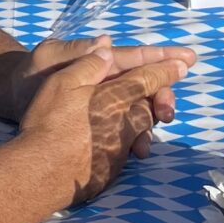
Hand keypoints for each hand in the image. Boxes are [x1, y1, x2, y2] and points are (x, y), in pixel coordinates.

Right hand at [16, 40, 194, 205]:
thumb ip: (87, 65)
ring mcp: (119, 150)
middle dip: (161, 98)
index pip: (147, 79)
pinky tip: (120, 141)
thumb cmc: (47, 124)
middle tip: (166, 96)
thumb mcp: (61, 83)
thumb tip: (108, 48)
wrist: (38, 173)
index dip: (166, 70)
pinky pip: (126, 150)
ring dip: (146, 122)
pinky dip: (129, 142)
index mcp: (114, 98)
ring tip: (146, 118)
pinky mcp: (110, 170)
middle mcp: (124, 124)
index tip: (184, 64)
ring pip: (141, 131)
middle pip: (150, 108)